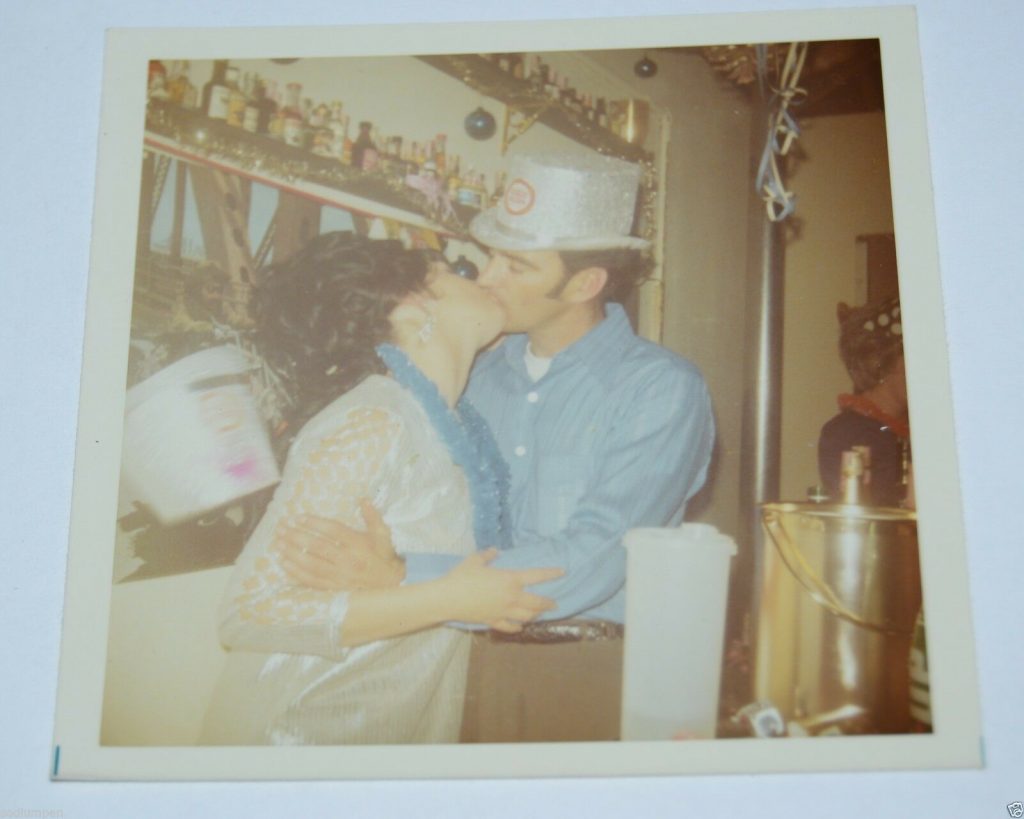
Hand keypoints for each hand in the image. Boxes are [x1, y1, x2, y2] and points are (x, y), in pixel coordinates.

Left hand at [274, 500, 404, 590]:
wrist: (390, 585)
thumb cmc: (384, 556)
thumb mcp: (382, 535)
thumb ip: (372, 517)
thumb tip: (363, 499)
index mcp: (359, 545)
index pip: (333, 531)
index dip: (314, 523)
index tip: (298, 517)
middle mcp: (348, 561)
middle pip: (318, 547)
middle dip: (297, 536)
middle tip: (281, 527)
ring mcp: (340, 577)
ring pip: (311, 564)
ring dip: (292, 553)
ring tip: (277, 542)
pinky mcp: (334, 588)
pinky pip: (311, 581)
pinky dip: (296, 572)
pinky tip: (284, 563)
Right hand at [438, 548, 562, 630]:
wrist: (448, 598)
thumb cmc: (462, 576)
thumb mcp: (475, 560)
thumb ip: (487, 555)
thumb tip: (494, 551)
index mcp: (510, 579)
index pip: (537, 576)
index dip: (551, 573)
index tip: (563, 572)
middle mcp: (512, 597)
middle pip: (537, 602)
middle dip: (548, 603)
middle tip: (554, 603)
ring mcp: (504, 611)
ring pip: (527, 616)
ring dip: (535, 615)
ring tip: (538, 614)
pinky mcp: (494, 621)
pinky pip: (510, 626)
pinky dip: (517, 626)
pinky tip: (520, 626)